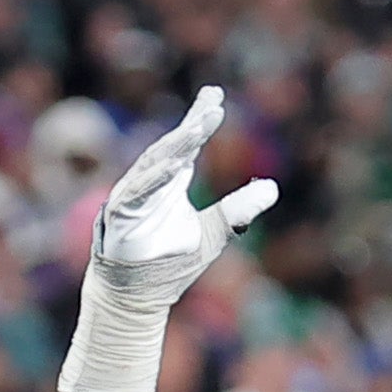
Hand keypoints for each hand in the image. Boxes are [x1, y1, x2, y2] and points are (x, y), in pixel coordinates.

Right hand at [81, 85, 281, 332]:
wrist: (136, 298)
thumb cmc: (168, 263)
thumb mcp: (214, 232)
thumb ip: (239, 210)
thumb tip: (272, 188)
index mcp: (170, 181)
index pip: (186, 143)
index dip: (199, 117)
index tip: (216, 94)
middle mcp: (150, 183)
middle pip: (172, 146)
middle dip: (193, 126)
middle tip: (214, 106)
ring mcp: (132, 197)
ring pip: (155, 164)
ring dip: (177, 146)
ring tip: (198, 127)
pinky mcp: (119, 216)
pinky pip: (136, 192)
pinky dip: (154, 178)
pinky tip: (174, 164)